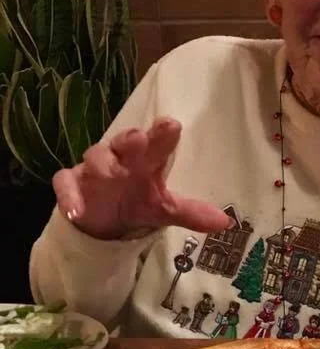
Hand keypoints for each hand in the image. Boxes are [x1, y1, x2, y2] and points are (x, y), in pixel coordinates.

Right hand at [52, 118, 232, 239]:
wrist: (103, 219)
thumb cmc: (137, 201)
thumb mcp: (164, 209)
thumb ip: (191, 213)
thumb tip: (225, 223)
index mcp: (145, 160)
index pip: (156, 143)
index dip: (162, 134)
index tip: (171, 125)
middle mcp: (120, 158)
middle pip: (125, 142)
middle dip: (131, 140)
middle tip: (139, 139)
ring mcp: (93, 169)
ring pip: (95, 157)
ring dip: (102, 164)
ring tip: (111, 173)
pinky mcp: (71, 183)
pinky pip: (65, 183)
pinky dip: (69, 196)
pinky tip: (76, 211)